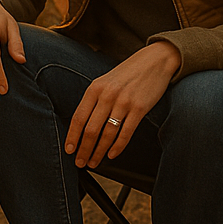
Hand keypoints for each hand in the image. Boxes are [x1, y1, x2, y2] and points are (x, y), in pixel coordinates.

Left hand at [65, 41, 180, 168]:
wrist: (154, 61)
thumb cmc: (127, 74)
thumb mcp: (105, 82)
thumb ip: (94, 100)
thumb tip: (82, 125)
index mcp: (94, 88)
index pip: (78, 117)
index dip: (72, 136)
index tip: (68, 150)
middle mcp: (107, 95)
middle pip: (91, 129)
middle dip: (84, 149)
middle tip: (80, 162)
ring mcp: (123, 102)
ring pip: (107, 134)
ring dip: (99, 151)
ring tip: (94, 162)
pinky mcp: (140, 108)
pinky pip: (126, 133)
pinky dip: (117, 147)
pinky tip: (111, 155)